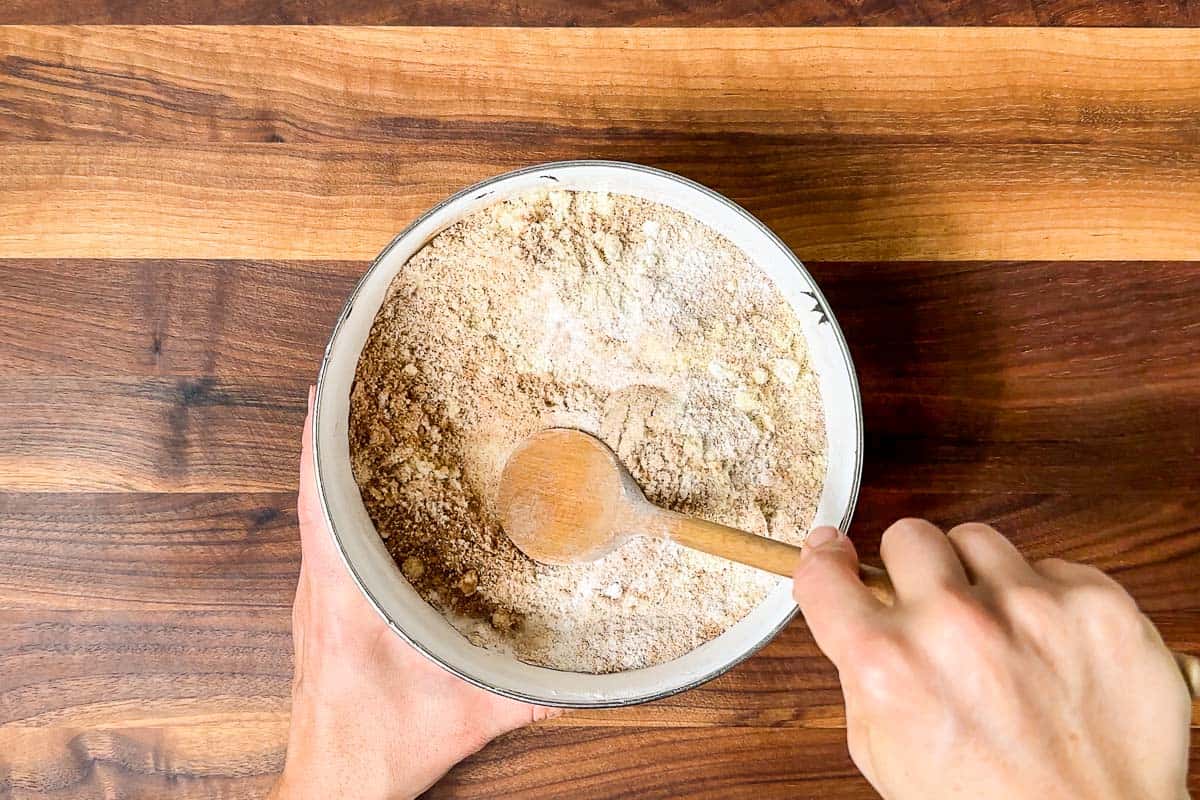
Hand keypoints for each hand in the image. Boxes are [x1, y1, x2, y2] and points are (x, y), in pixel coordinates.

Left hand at [270, 389, 558, 799]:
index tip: (326, 389)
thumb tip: (587, 673)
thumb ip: (532, 695)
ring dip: (328, 468)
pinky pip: (318, 539)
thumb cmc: (378, 749)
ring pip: (312, 515)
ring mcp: (313, 600)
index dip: (319, 441)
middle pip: (311, 495)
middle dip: (329, 436)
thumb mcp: (468, 717)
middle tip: (352, 384)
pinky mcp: (319, 611)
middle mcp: (320, 590)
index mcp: (345, 599)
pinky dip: (331, 503)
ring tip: (355, 421)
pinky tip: (358, 492)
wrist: (335, 786)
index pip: (318, 503)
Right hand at [793, 520, 1190, 799]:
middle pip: (909, 537)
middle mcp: (953, 626)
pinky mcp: (1095, 606)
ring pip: (980, 541)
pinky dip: (1049, 602)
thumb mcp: (884, 754)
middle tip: (935, 609)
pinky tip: (1053, 649)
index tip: (831, 549)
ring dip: (980, 579)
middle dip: (915, 571)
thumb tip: (856, 613)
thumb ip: (863, 675)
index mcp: (888, 666)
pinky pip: (1053, 569)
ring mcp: (1030, 608)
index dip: (824, 560)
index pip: (825, 574)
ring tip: (1001, 633)